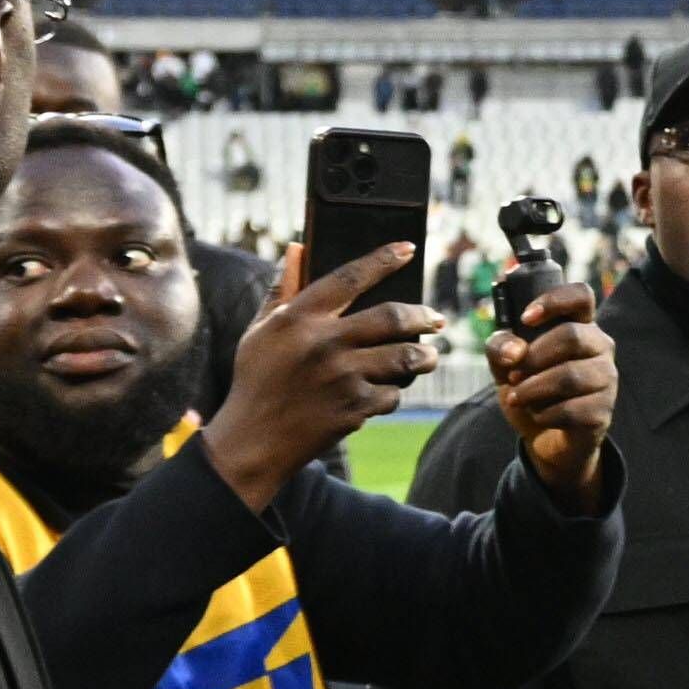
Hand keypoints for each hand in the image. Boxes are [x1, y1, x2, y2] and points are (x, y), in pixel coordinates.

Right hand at [199, 244, 442, 506]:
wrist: (253, 441)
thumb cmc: (257, 380)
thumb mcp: (260, 331)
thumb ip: (283, 289)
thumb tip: (297, 248)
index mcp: (298, 318)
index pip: (349, 277)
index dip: (383, 259)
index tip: (408, 248)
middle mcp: (324, 343)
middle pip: (392, 317)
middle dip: (423, 316)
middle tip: (436, 318)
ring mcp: (342, 377)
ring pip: (404, 357)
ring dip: (424, 356)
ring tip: (428, 356)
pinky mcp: (354, 408)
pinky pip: (392, 393)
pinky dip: (394, 391)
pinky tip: (387, 390)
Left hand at [490, 277, 622, 510]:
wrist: (544, 438)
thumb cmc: (530, 389)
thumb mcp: (505, 364)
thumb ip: (500, 346)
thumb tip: (515, 352)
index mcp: (579, 325)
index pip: (581, 295)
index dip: (554, 300)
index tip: (525, 318)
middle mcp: (600, 347)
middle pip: (572, 336)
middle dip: (534, 356)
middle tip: (513, 374)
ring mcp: (606, 379)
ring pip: (570, 376)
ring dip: (533, 389)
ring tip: (517, 397)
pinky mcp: (603, 412)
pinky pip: (571, 409)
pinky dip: (544, 414)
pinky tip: (538, 415)